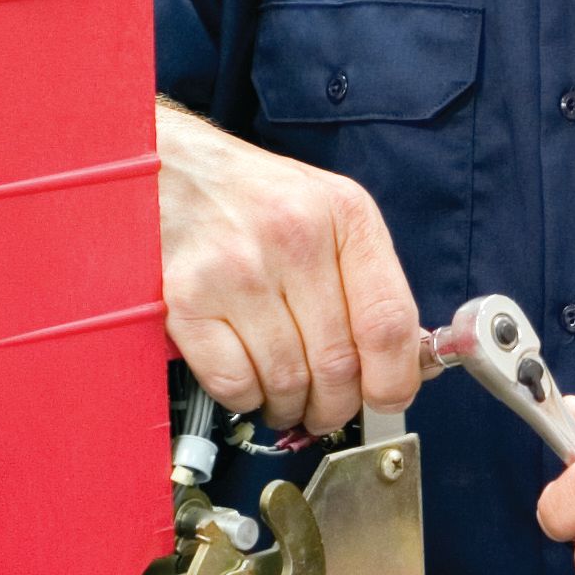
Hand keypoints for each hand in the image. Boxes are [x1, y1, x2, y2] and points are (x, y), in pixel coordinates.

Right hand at [153, 100, 422, 436]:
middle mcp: (294, 237)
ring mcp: (235, 269)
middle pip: (337, 364)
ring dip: (289, 406)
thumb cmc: (251, 198)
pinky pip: (235, 383)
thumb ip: (370, 282)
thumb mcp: (328, 213)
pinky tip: (245, 379)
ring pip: (287, 381)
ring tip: (283, 395)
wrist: (164, 165)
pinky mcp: (185, 298)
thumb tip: (411, 364)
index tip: (386, 399)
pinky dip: (245, 398)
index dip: (394, 380)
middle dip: (335, 405)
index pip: (388, 322)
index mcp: (344, 214)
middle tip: (325, 408)